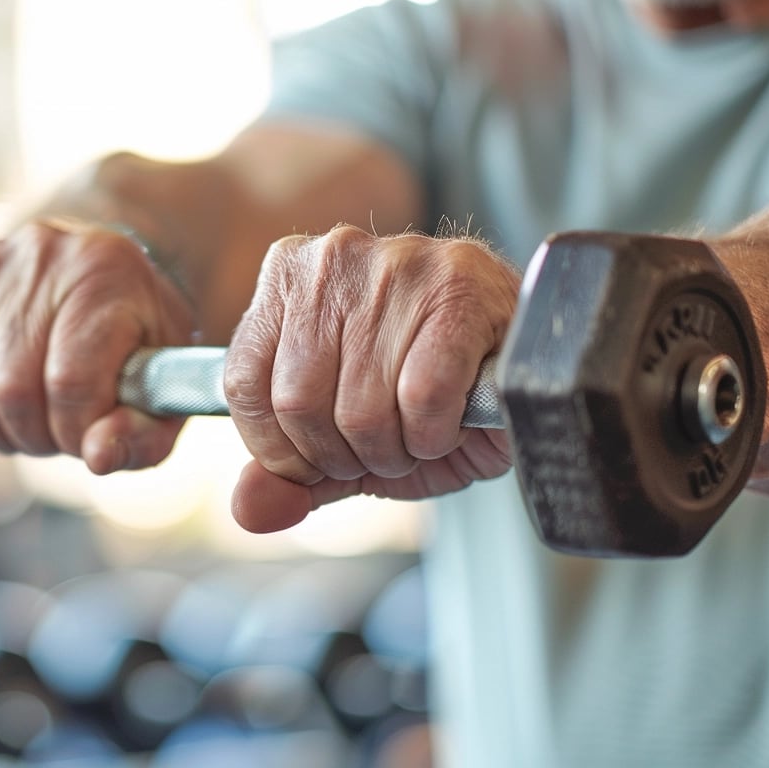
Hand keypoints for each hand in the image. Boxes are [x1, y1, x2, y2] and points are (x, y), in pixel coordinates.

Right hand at [0, 219, 196, 472]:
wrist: (95, 268)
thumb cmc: (133, 334)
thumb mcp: (164, 382)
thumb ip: (145, 432)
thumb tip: (98, 456)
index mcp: (106, 271)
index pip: (71, 382)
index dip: (77, 431)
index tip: (92, 436)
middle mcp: (40, 254)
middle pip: (12, 390)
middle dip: (39, 434)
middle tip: (61, 429)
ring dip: (2, 428)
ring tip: (34, 413)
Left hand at [224, 226, 519, 532]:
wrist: (525, 348)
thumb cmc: (425, 388)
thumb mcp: (344, 437)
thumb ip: (290, 475)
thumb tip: (250, 510)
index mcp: (287, 277)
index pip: (243, 385)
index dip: (283, 448)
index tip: (321, 460)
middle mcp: (332, 258)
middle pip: (299, 402)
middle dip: (343, 456)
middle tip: (383, 449)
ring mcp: (396, 262)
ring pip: (360, 407)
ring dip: (395, 451)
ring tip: (420, 434)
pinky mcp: (460, 283)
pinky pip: (423, 396)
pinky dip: (434, 434)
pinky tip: (449, 423)